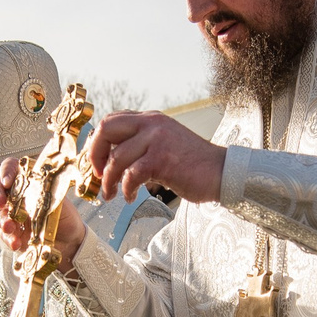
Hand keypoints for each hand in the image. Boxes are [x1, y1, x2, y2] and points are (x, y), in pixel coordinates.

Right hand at [0, 158, 86, 263]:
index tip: (7, 181)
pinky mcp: (12, 233)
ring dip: (1, 219)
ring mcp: (11, 214)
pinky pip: (4, 234)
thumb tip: (35, 188)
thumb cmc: (64, 215)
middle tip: (0, 203)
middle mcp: (15, 195)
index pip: (11, 167)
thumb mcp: (58, 199)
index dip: (6, 171)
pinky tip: (16, 242)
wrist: (70, 241)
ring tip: (10, 227)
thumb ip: (44, 192)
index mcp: (27, 181)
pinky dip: (9, 238)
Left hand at [86, 112, 226, 204]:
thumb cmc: (191, 165)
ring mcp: (157, 139)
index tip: (97, 163)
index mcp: (150, 119)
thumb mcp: (163, 145)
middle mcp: (151, 123)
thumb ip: (141, 145)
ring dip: (109, 181)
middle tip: (97, 175)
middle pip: (106, 129)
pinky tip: (130, 197)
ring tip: (112, 194)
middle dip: (94, 155)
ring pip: (116, 158)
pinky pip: (131, 174)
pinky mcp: (162, 159)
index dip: (97, 142)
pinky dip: (126, 189)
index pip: (111, 120)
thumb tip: (111, 158)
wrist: (221, 172)